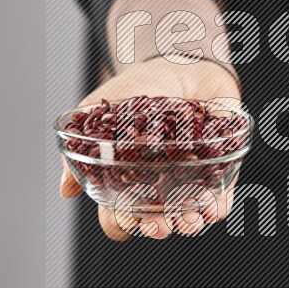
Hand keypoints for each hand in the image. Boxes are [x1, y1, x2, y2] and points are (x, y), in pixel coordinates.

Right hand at [59, 56, 240, 240]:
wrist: (181, 60)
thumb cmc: (139, 87)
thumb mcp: (101, 110)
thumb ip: (82, 144)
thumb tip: (66, 189)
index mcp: (128, 176)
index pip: (120, 213)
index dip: (121, 223)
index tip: (126, 219)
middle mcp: (159, 183)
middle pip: (156, 219)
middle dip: (157, 228)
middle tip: (159, 226)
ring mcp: (189, 177)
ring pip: (190, 213)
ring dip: (190, 223)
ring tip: (189, 221)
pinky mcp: (220, 166)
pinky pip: (222, 194)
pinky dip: (219, 206)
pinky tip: (214, 208)